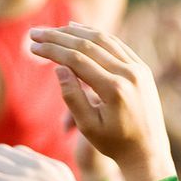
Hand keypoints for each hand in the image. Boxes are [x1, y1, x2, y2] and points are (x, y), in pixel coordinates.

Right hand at [30, 25, 170, 175]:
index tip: (33, 47)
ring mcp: (138, 69)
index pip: (76, 60)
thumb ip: (72, 97)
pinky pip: (116, 45)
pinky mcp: (142, 68)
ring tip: (53, 30)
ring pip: (103, 40)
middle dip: (58, 37)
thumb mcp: (88, 127)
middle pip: (88, 45)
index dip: (52, 51)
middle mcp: (129, 74)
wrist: (148, 150)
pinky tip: (79, 31)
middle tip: (35, 33)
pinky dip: (96, 36)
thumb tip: (59, 67)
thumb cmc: (114, 143)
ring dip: (76, 32)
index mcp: (114, 89)